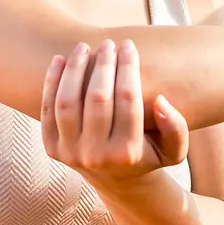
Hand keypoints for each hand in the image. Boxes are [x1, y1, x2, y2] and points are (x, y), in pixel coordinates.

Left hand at [41, 39, 189, 186]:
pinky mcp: (51, 147)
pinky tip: (60, 59)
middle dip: (103, 65)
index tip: (129, 46)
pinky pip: (48, 109)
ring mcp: (70, 153)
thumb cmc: (146, 155)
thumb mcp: (172, 149)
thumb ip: (176, 128)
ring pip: (67, 102)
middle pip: (97, 99)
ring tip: (84, 47)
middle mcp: (96, 156)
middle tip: (108, 44)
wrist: (114, 180)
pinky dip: (51, 81)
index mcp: (127, 152)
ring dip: (75, 69)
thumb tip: (161, 100)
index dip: (128, 68)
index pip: (128, 100)